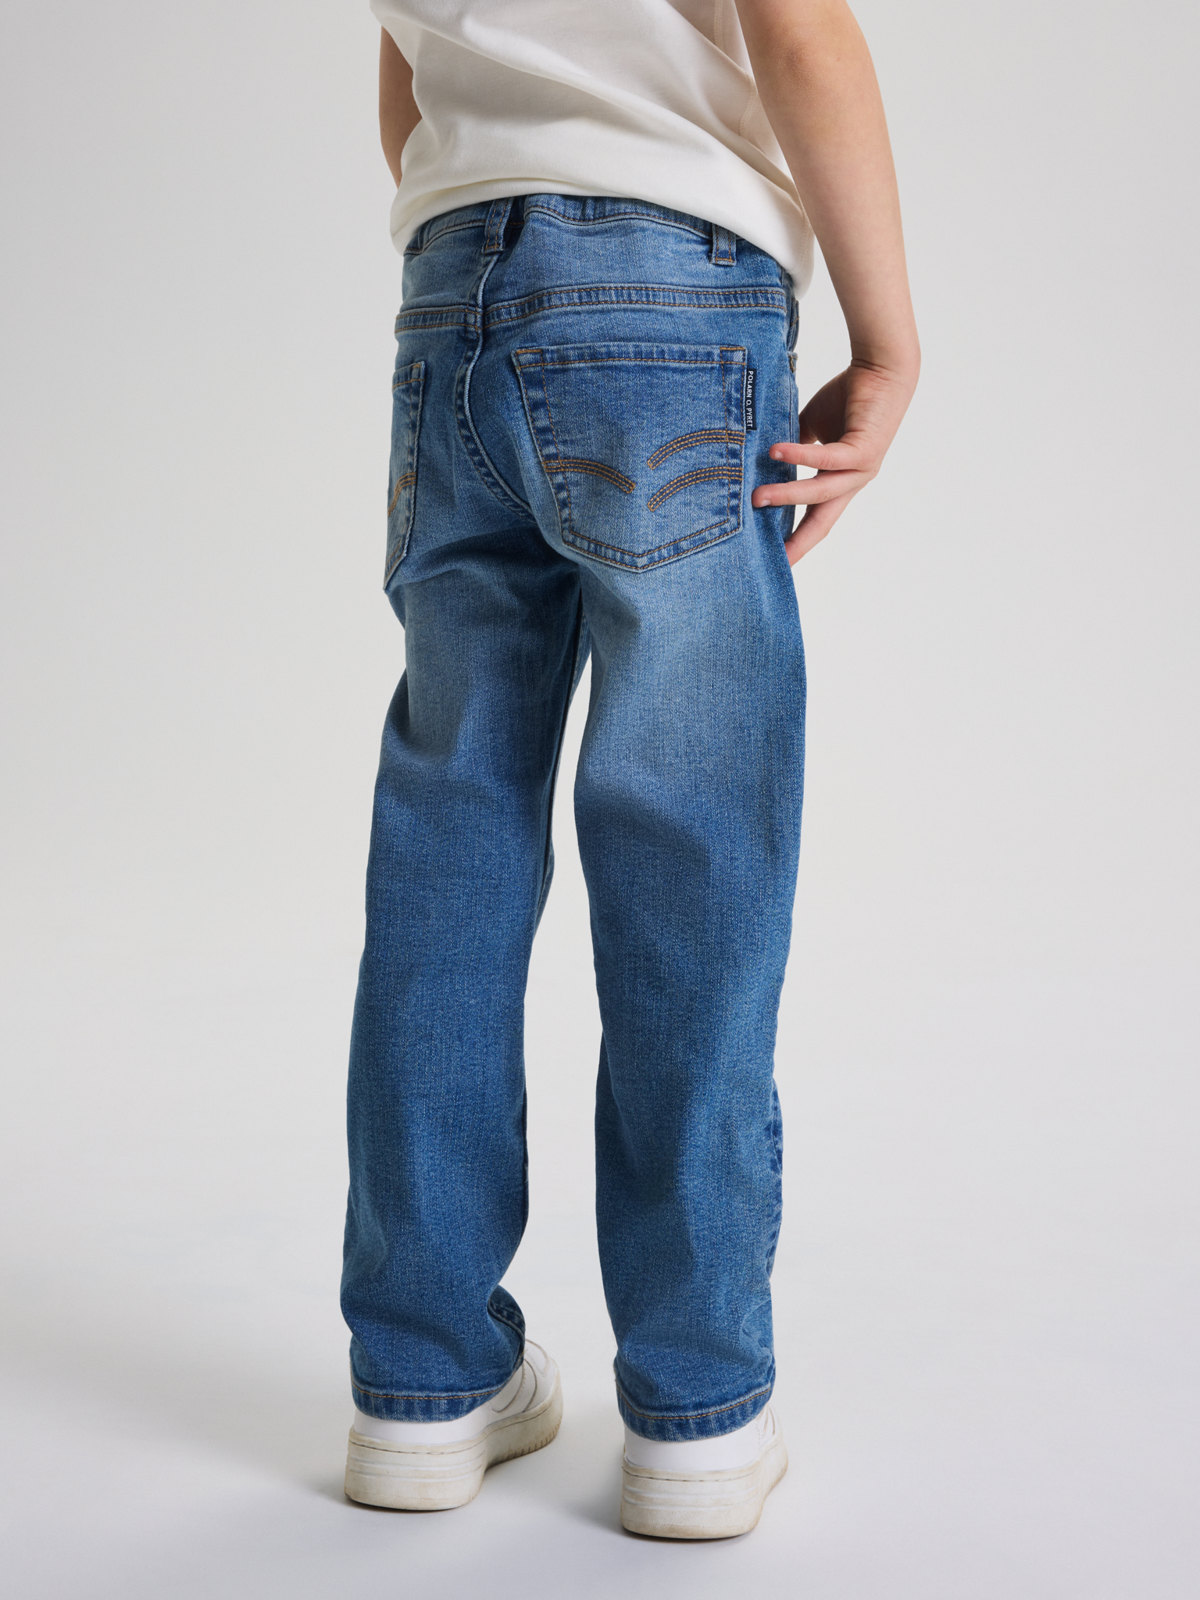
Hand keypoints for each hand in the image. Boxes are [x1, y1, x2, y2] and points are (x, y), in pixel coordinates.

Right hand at [751, 357, 917, 564]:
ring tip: (757, 497)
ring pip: (820, 493)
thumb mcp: (814, 426)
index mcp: (842, 480)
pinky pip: (827, 458)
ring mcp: (862, 468)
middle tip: (768, 556)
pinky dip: (800, 456)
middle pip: (821, 521)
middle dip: (796, 540)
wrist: (883, 367)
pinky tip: (776, 451)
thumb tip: (762, 455)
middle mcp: (854, 480)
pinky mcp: (865, 449)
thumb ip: (793, 445)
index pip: (817, 518)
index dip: (798, 540)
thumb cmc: (849, 395)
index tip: (777, 560)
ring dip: (787, 496)